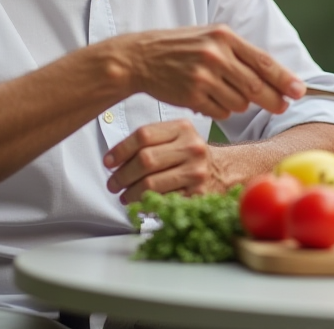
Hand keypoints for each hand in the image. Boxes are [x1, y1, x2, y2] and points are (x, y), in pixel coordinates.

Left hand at [104, 120, 224, 202]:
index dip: (120, 150)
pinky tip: (142, 203)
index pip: (144, 135)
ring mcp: (195, 172)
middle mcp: (191, 148)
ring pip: (151, 184)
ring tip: (125, 195)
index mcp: (182, 129)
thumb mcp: (176, 136)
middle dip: (122, 175)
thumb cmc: (191, 155)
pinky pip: (163, 201)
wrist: (224, 171)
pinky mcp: (197, 195)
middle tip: (113, 183)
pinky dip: (147, 205)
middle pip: (145, 160)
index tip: (109, 162)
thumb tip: (114, 159)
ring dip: (131, 193)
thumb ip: (149, 140)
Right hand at [114, 24, 304, 118]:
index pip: (263, 61)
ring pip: (240, 102)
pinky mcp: (191, 96)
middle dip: (273, 99)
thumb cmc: (181, 48)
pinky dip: (220, 110)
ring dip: (240, 104)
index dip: (285, 79)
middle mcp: (215, 54)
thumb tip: (276, 77)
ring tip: (224, 92)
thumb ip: (240, 55)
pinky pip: (220, 112)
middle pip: (256, 86)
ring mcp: (203, 76)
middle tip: (282, 106)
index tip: (300, 91)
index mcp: (224, 36)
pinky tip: (208, 98)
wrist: (140, 57)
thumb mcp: (211, 39)